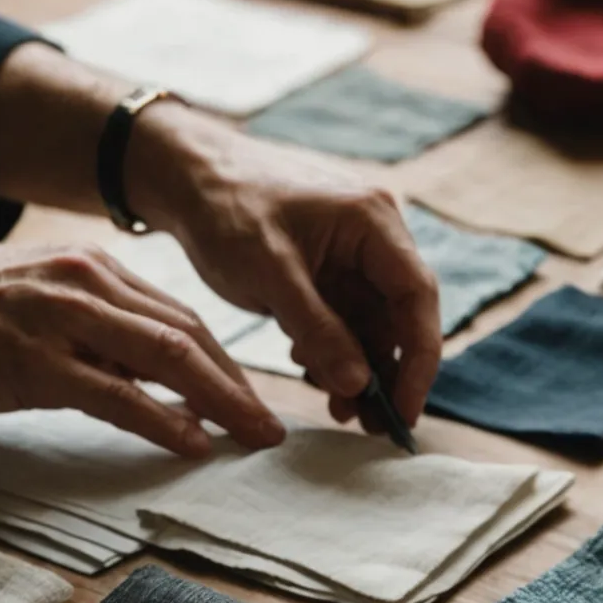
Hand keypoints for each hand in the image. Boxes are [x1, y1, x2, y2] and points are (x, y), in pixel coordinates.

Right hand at [0, 246, 285, 457]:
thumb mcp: (37, 308)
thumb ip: (95, 337)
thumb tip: (152, 388)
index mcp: (92, 271)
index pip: (182, 316)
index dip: (229, 361)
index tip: (257, 398)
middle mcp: (86, 284)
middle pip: (190, 334)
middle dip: (241, 384)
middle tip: (274, 427)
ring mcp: (61, 320)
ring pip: (167, 357)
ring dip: (221, 401)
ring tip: (254, 436)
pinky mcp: (33, 361)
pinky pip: (117, 393)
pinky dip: (164, 419)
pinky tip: (193, 443)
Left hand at [124, 101, 441, 429]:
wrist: (183, 176)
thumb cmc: (225, 207)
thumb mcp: (269, 272)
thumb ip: (318, 329)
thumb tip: (359, 385)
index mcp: (372, 221)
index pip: (417, 296)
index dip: (418, 358)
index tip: (404, 409)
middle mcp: (374, 235)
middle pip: (400, 315)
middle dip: (387, 373)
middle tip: (372, 426)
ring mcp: (352, 253)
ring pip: (372, 324)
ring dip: (359, 370)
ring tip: (340, 413)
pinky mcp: (328, 270)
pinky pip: (345, 319)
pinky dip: (333, 352)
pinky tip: (313, 375)